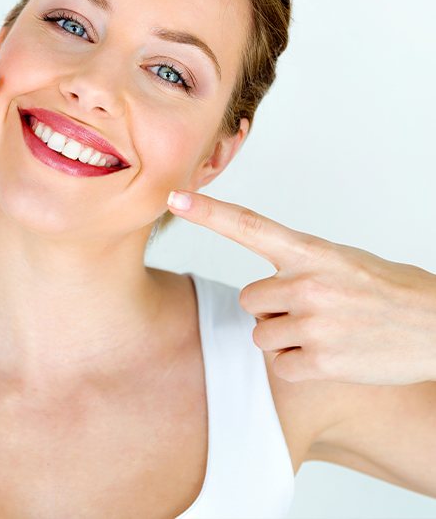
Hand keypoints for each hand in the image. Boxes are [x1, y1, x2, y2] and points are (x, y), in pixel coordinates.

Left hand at [167, 190, 435, 384]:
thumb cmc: (386, 290)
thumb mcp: (340, 260)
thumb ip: (295, 265)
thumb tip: (259, 287)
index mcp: (310, 251)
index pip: (249, 226)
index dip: (208, 212)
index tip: (175, 198)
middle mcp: (307, 283)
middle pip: (248, 299)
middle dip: (271, 307)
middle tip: (311, 309)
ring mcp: (314, 323)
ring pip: (262, 333)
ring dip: (285, 336)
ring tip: (325, 330)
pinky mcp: (321, 361)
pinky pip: (279, 364)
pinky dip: (297, 363)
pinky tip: (330, 353)